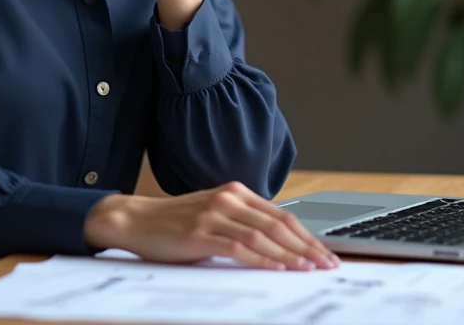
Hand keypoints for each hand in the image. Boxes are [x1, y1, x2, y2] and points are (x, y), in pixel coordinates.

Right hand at [85, 181, 339, 270]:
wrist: (135, 219)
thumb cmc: (176, 223)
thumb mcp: (214, 216)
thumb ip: (243, 225)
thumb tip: (280, 249)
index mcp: (237, 192)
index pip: (282, 216)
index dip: (307, 236)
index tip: (326, 253)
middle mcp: (229, 199)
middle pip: (279, 225)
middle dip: (307, 247)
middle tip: (327, 265)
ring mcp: (214, 214)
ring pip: (263, 236)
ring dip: (290, 255)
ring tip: (309, 270)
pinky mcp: (200, 233)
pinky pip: (238, 247)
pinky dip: (261, 258)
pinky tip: (276, 268)